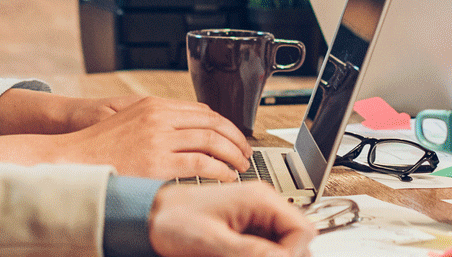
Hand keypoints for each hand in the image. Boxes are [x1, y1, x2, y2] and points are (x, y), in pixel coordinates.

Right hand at [0, 95, 252, 179]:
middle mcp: (159, 117)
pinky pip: (201, 164)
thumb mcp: (130, 120)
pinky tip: (226, 176)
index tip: (235, 135)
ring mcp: (158, 139)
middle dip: (235, 138)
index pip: (203, 110)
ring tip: (240, 165)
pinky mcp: (156, 162)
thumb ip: (158, 120)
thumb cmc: (98, 146)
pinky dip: (220, 170)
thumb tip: (189, 128)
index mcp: (154, 105)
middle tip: (245, 152)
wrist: (71, 159)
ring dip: (232, 154)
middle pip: (212, 123)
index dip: (225, 123)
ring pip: (211, 141)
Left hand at [148, 183, 313, 256]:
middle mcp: (262, 206)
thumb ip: (252, 252)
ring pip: (279, 246)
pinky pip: (263, 247)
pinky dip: (256, 255)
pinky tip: (234, 255)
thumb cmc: (172, 221)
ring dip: (267, 255)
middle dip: (280, 256)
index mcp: (260, 200)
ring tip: (233, 255)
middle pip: (295, 240)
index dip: (292, 253)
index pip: (303, 230)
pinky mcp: (245, 228)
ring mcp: (254, 217)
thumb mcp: (213, 241)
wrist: (148, 216)